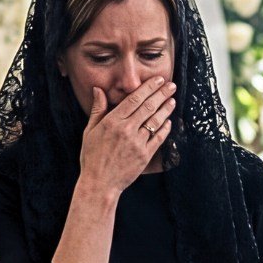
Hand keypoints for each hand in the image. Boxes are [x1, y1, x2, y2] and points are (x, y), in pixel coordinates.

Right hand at [78, 75, 176, 194]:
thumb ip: (98, 109)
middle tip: (172, 85)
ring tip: (173, 100)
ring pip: (155, 121)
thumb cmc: (92, 156)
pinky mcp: (145, 156)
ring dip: (166, 109)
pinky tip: (169, 121)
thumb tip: (99, 90)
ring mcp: (137, 143)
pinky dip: (165, 129)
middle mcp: (126, 130)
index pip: (134, 99)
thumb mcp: (90, 131)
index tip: (158, 80)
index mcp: (112, 121)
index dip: (148, 87)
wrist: (100, 183)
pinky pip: (158, 138)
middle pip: (148, 107)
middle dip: (162, 94)